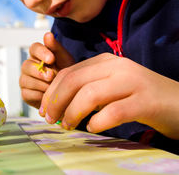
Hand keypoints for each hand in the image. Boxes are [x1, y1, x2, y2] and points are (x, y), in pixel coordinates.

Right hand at [19, 32, 74, 107]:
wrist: (69, 93)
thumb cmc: (65, 73)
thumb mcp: (64, 60)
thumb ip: (56, 48)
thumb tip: (47, 34)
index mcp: (38, 55)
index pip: (34, 48)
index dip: (41, 53)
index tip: (51, 59)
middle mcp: (29, 66)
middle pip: (26, 65)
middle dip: (39, 72)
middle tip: (51, 76)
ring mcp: (25, 80)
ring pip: (25, 80)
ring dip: (40, 84)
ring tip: (52, 87)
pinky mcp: (25, 94)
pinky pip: (27, 93)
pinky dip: (38, 95)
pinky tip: (48, 96)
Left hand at [39, 53, 178, 139]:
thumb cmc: (139, 96)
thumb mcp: (111, 84)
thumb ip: (88, 87)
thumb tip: (56, 103)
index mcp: (105, 61)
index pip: (68, 73)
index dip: (51, 91)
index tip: (43, 109)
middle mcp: (117, 67)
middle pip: (74, 81)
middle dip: (55, 101)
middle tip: (50, 119)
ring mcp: (132, 82)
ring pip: (90, 95)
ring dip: (72, 112)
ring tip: (68, 125)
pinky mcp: (145, 101)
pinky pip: (113, 112)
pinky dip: (98, 122)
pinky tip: (93, 127)